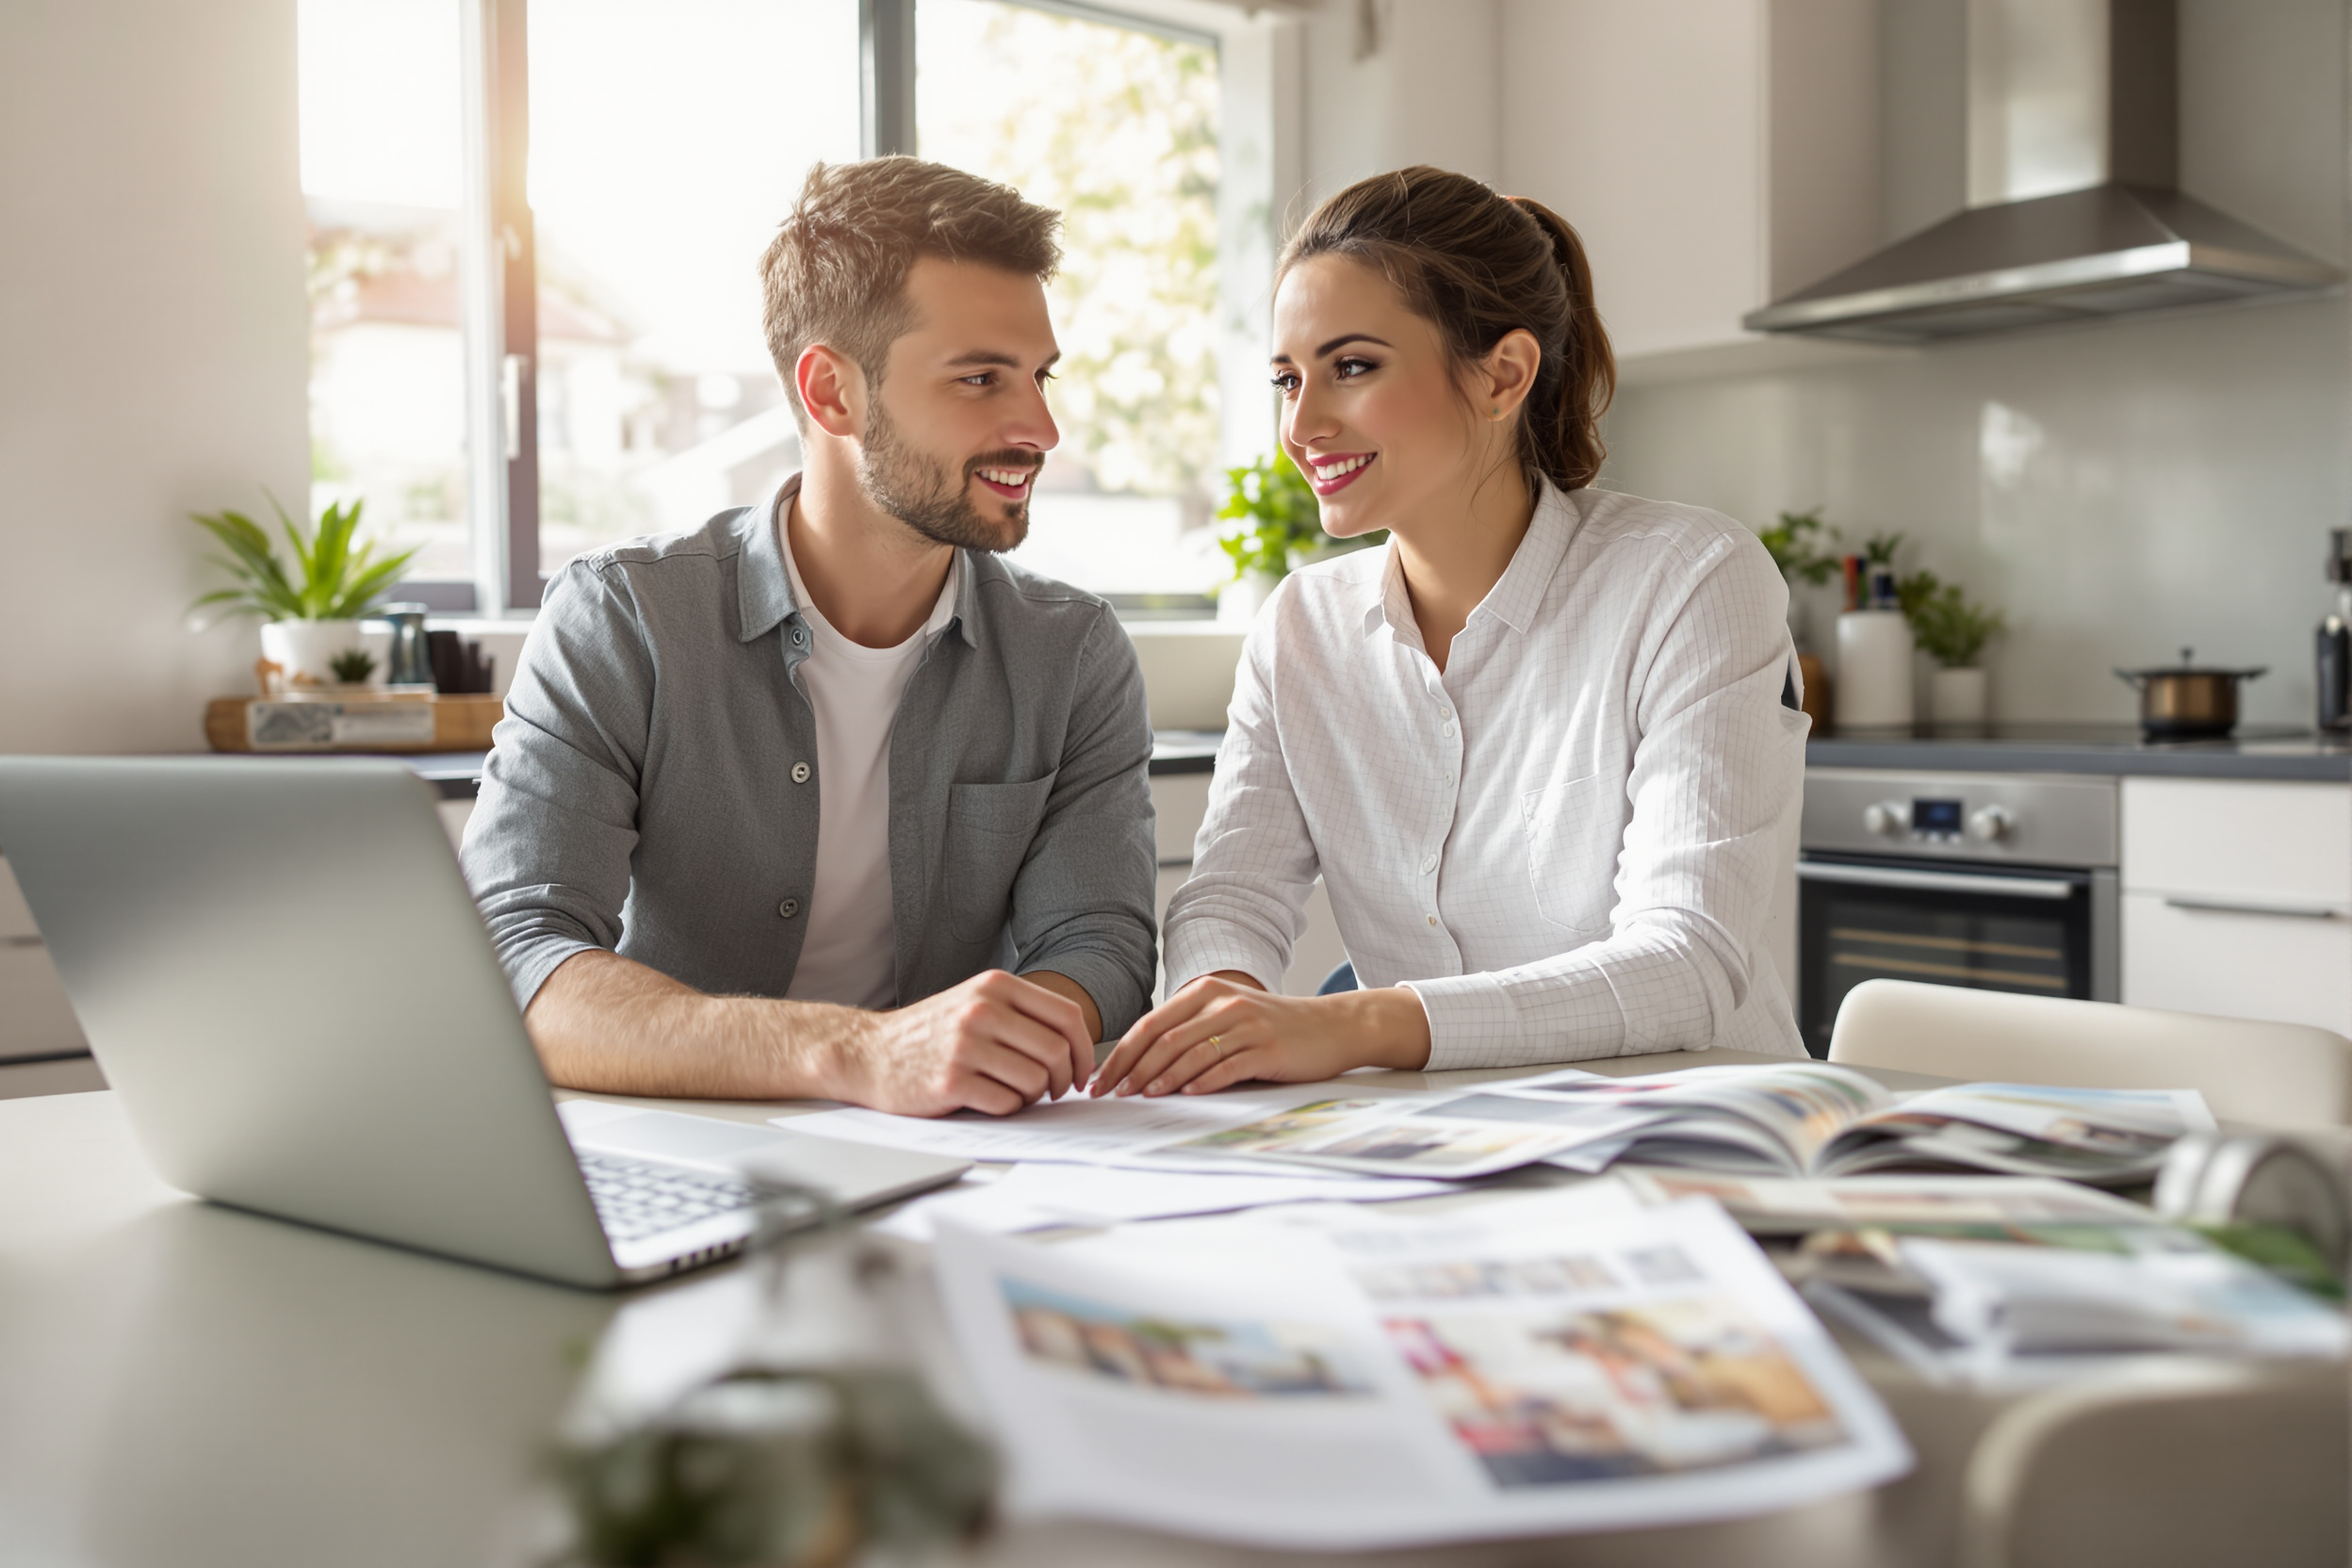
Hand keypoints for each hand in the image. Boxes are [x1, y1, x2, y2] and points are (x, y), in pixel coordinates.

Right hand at [827, 969, 1094, 1116]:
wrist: (869, 1052)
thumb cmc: (931, 1032)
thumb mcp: (976, 1002)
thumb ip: (1022, 1014)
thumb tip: (1077, 1046)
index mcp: (995, 986)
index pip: (1067, 1016)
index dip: (1084, 1049)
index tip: (1081, 1069)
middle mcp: (982, 1010)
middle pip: (1056, 1051)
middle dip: (1065, 1079)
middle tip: (1055, 1090)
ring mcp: (965, 1046)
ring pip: (1035, 1080)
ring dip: (1035, 1095)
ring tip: (1017, 1093)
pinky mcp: (950, 1082)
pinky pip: (1006, 1103)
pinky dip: (1009, 1108)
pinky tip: (992, 1100)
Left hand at [1089, 972, 1430, 1097]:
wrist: (1332, 1027)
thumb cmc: (1274, 1028)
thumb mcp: (1228, 1017)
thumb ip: (1190, 1031)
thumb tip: (1140, 1065)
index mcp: (1205, 993)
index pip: (1150, 1025)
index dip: (1120, 1054)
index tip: (1099, 1080)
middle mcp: (1222, 1004)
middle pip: (1164, 1039)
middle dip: (1131, 1069)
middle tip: (1110, 1094)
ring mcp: (1246, 1025)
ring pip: (1191, 1052)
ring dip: (1161, 1078)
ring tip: (1140, 1097)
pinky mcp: (1267, 1048)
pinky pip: (1227, 1067)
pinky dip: (1202, 1082)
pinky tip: (1184, 1096)